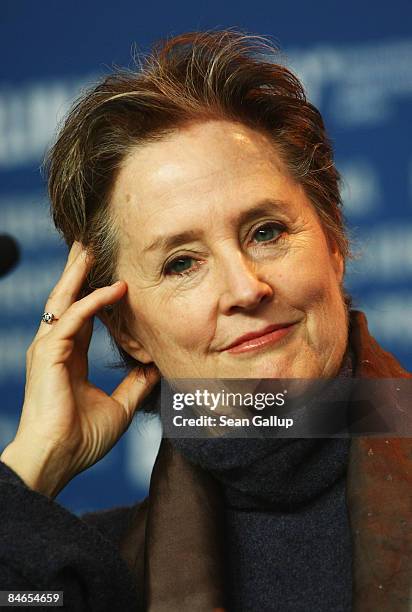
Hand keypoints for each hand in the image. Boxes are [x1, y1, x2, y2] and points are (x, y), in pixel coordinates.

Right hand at [1, 241, 159, 497]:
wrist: (58, 460)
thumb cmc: (82, 439)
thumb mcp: (119, 407)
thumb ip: (134, 385)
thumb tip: (154, 369)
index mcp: (70, 357)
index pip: (83, 314)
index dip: (96, 292)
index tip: (112, 272)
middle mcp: (56, 347)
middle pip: (68, 298)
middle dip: (78, 270)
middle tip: (90, 243)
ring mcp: (49, 347)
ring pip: (64, 298)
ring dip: (79, 271)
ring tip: (90, 245)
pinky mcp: (48, 353)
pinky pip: (74, 317)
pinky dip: (94, 300)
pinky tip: (116, 288)